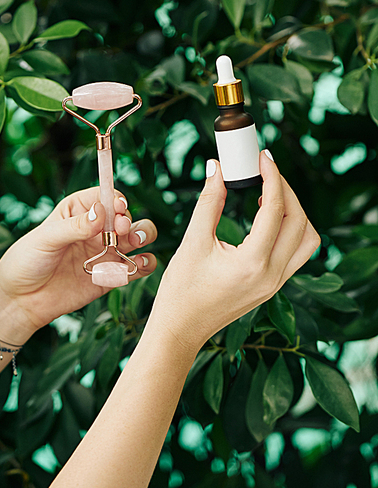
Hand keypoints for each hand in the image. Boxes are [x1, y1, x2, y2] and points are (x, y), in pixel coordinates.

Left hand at [0, 188, 157, 342]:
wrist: (21, 301)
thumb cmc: (27, 261)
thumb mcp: (46, 238)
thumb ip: (75, 226)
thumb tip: (101, 211)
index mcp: (78, 210)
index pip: (106, 196)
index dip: (116, 199)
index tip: (118, 206)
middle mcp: (96, 229)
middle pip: (126, 216)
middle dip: (130, 220)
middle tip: (122, 229)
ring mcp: (106, 252)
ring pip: (138, 237)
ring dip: (143, 235)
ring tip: (134, 242)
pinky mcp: (111, 276)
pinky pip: (137, 267)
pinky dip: (145, 263)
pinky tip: (140, 263)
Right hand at [150, 151, 319, 354]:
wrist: (180, 329)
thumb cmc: (181, 290)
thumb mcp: (192, 242)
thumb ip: (208, 202)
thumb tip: (216, 168)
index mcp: (252, 264)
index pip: (275, 210)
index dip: (272, 177)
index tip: (263, 157)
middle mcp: (272, 276)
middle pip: (300, 223)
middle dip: (286, 190)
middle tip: (266, 170)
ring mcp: (276, 284)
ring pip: (307, 240)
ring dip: (294, 212)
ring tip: (269, 193)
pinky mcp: (273, 286)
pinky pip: (297, 253)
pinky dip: (289, 230)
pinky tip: (266, 216)